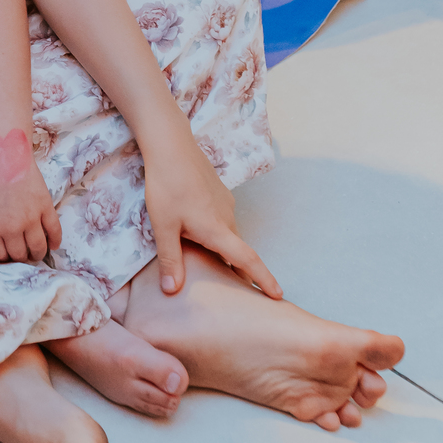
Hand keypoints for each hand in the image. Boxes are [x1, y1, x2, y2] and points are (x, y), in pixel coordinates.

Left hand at [0, 131, 61, 262]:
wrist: (2, 152)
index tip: (9, 258)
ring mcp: (30, 218)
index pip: (0, 255)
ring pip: (38, 247)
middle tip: (24, 256)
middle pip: (19, 254)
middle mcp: (11, 228)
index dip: (5, 259)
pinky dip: (55, 241)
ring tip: (38, 253)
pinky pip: (54, 230)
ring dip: (38, 253)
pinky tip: (54, 244)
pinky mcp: (45, 207)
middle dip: (21, 258)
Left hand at [141, 123, 280, 297]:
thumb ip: (170, 259)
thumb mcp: (163, 226)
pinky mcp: (218, 192)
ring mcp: (224, 203)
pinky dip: (220, 234)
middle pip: (238, 250)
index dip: (264, 279)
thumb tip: (171, 291)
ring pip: (229, 234)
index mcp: (217, 230)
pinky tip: (202, 233)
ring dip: (228, 251)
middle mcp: (227, 217)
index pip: (247, 260)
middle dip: (242, 272)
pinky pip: (222, 219)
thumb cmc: (166, 186)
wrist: (171, 146)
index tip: (279, 296)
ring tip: (219, 267)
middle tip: (242, 293)